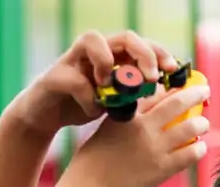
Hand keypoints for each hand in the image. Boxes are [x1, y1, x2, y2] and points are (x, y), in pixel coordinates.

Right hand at [12, 30, 177, 133]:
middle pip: (124, 36)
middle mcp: (95, 50)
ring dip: (108, 61)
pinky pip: (76, 80)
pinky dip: (88, 97)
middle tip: (151, 77)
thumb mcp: (117, 101)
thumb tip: (169, 96)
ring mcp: (73, 59)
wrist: (46, 116)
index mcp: (114, 55)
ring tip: (112, 86)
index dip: (159, 53)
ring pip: (92, 39)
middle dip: (143, 54)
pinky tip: (93, 111)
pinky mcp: (55, 75)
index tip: (173, 69)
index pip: (142, 44)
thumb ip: (136, 94)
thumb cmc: (84, 104)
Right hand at [65, 79, 209, 186]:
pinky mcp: (162, 169)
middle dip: (195, 93)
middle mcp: (144, 127)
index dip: (173, 86)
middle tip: (204, 90)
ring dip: (201, 123)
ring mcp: (155, 148)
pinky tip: (199, 147)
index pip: (157, 92)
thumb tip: (152, 103)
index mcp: (129, 113)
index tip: (183, 83)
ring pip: (189, 128)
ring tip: (203, 123)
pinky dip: (198, 148)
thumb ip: (130, 113)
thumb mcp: (109, 126)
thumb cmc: (96, 158)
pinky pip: (189, 154)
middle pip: (177, 103)